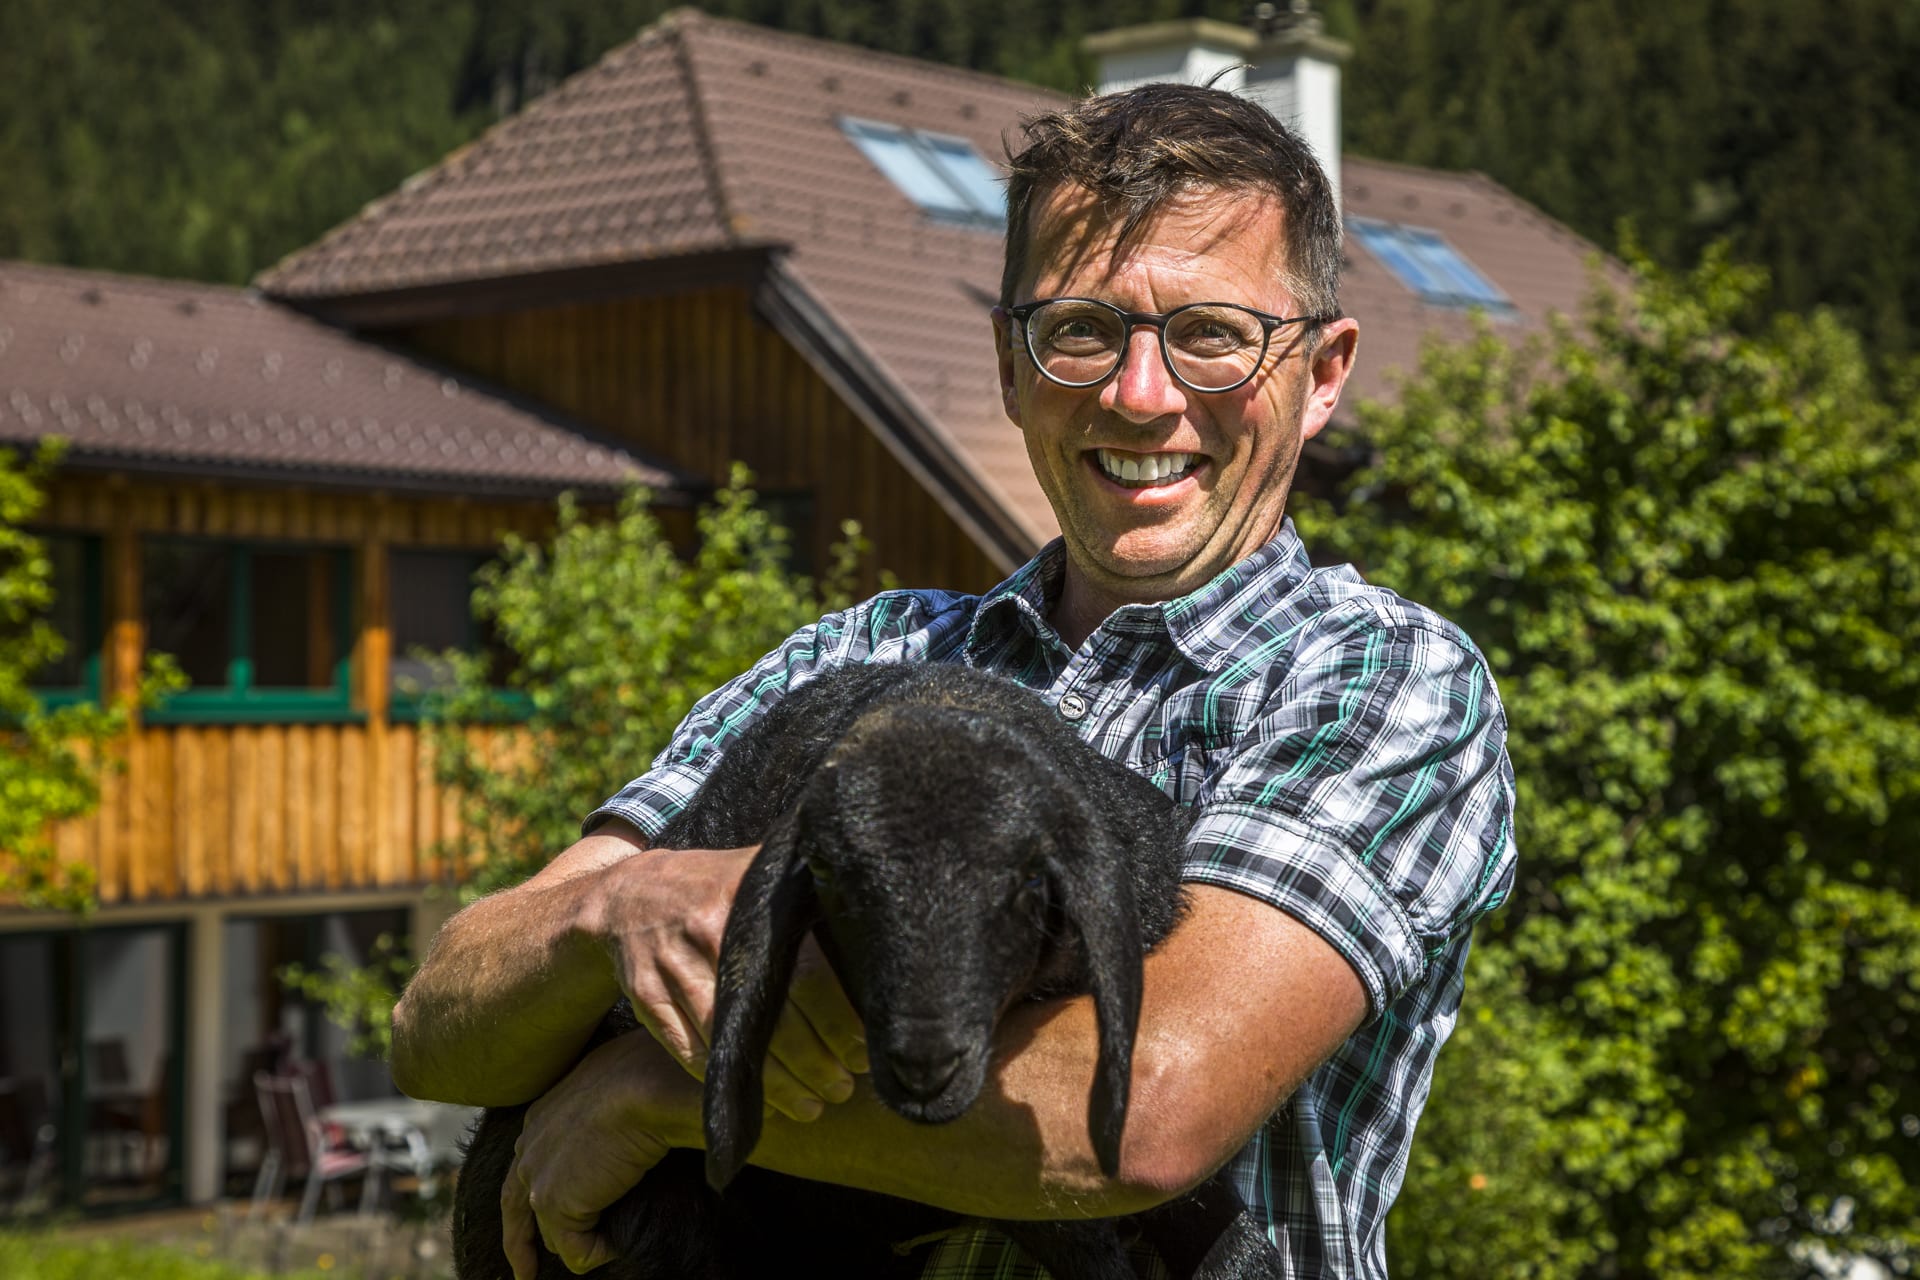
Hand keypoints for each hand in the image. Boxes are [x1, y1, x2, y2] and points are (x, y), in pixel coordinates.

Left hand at [501, 1031, 696, 1278]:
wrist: (648, 1085)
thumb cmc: (650, 1075)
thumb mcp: (617, 1088)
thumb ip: (607, 1112)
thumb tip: (632, 1128)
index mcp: (543, 1117)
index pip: (528, 1166)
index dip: (534, 1195)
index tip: (543, 1216)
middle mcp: (529, 1146)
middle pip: (515, 1208)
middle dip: (521, 1243)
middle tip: (525, 1272)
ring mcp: (537, 1177)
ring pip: (550, 1235)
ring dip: (585, 1241)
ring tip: (615, 1241)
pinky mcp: (553, 1205)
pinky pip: (578, 1252)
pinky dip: (603, 1251)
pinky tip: (625, 1238)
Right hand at [587, 845, 869, 1121]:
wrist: (627, 893)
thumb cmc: (713, 886)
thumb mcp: (755, 872)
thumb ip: (803, 890)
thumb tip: (867, 912)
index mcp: (748, 900)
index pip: (805, 971)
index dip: (836, 1018)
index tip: (860, 1050)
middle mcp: (708, 931)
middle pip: (770, 1015)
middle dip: (812, 1062)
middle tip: (841, 1089)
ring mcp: (669, 964)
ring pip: (727, 1041)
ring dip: (772, 1083)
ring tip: (809, 1106)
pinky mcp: (643, 994)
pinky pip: (686, 1048)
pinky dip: (720, 1079)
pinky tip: (751, 1100)